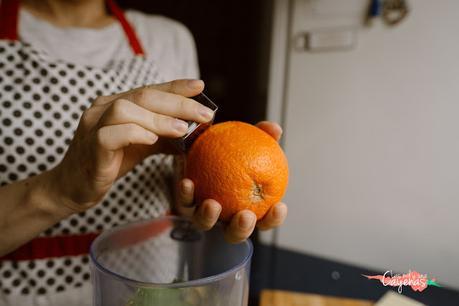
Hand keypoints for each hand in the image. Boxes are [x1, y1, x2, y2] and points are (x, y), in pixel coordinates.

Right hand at [50, 79, 212, 212]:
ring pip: (126, 109)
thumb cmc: (110, 161)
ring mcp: (94, 125)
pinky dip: (135, 133)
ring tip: (182, 130)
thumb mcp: (143, 145)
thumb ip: (164, 134)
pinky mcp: (90, 146)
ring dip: (158, 119)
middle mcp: (104, 108)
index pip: (151, 89)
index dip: (176, 86)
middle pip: (144, 95)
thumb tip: (196, 129)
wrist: (75, 186)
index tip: (200, 86)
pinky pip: (111, 134)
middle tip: (205, 114)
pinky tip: (153, 140)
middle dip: (178, 103)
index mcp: (117, 103)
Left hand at [176, 121, 287, 242]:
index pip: (264, 221)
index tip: (280, 206)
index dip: (273, 219)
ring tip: (212, 204)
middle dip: (241, 229)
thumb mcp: (250, 139)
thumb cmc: (235, 148)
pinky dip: (186, 193)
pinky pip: (185, 201)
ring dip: (208, 217)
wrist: (204, 145)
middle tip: (246, 215)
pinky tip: (187, 182)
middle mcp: (225, 215)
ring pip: (205, 224)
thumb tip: (275, 129)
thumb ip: (263, 135)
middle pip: (234, 234)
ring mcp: (204, 212)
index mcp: (247, 207)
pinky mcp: (185, 202)